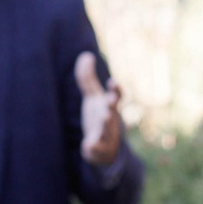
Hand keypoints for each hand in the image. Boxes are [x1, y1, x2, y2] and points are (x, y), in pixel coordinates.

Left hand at [75, 51, 123, 167]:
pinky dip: (93, 147)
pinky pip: (96, 148)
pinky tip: (88, 146)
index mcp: (109, 106)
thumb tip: (86, 55)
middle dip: (112, 105)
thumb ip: (88, 78)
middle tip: (111, 100)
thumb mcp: (93, 97)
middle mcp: (110, 118)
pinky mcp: (97, 147)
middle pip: (112, 111)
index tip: (112, 83)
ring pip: (106, 129)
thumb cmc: (99, 118)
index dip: (115, 90)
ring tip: (105, 117)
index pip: (116, 96)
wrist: (105, 149)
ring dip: (107, 123)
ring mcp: (105, 134)